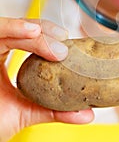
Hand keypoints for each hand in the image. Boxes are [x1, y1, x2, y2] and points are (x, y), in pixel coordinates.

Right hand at [0, 17, 93, 141]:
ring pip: (5, 27)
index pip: (27, 38)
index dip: (46, 36)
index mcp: (4, 58)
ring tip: (43, 33)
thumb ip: (53, 111)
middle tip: (62, 44)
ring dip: (26, 26)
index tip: (67, 44)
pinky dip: (10, 27)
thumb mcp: (23, 114)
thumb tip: (87, 114)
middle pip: (19, 28)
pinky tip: (30, 31)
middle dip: (42, 32)